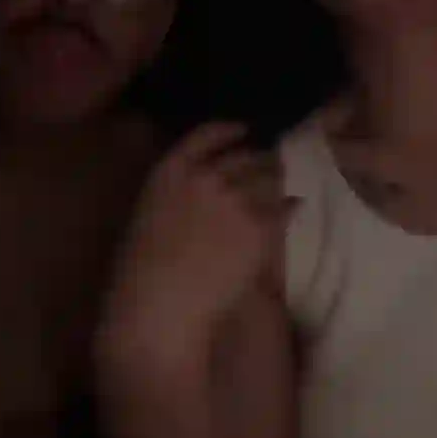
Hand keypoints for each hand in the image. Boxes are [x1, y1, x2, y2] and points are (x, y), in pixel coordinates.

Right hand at [97, 123, 290, 385]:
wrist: (161, 307)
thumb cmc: (141, 272)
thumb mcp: (150, 215)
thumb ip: (178, 193)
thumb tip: (206, 188)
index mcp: (171, 170)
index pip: (207, 134)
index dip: (230, 130)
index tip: (244, 129)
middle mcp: (206, 175)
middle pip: (245, 155)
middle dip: (258, 159)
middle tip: (268, 164)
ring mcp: (236, 199)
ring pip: (268, 178)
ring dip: (274, 180)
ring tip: (280, 185)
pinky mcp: (260, 228)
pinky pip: (283, 208)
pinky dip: (290, 207)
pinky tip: (295, 206)